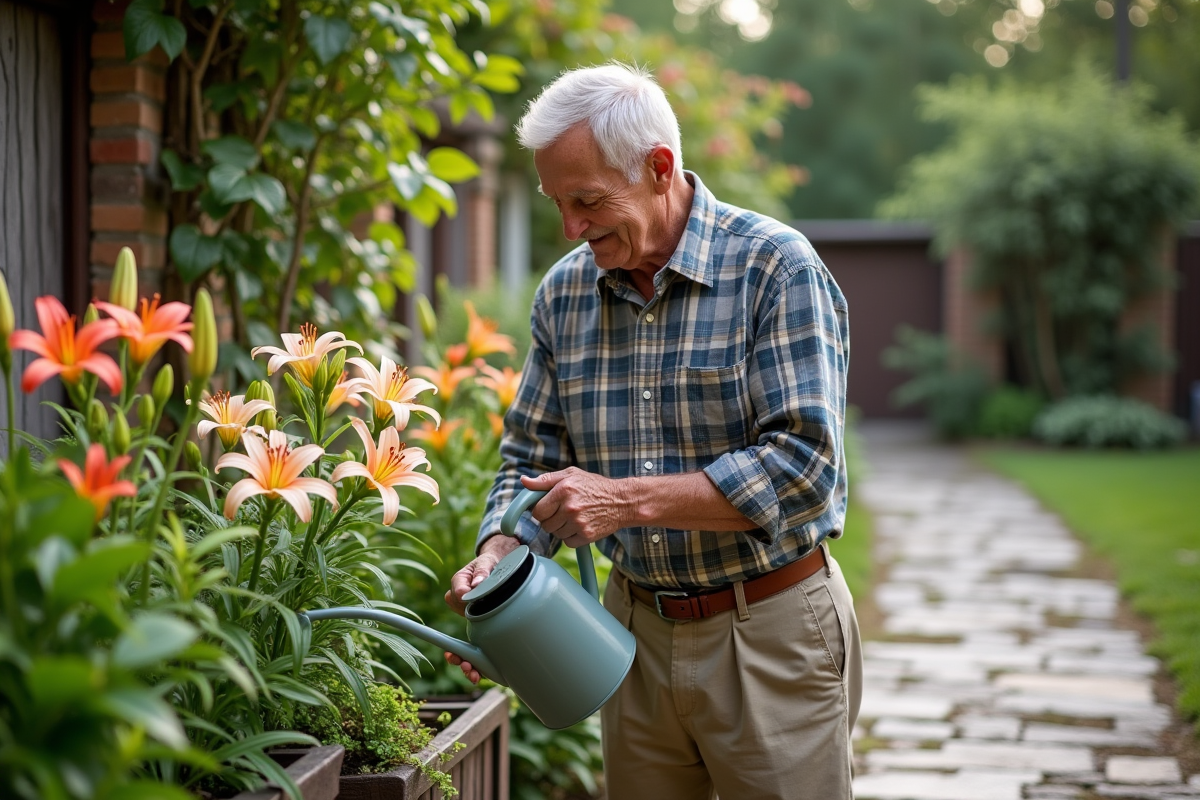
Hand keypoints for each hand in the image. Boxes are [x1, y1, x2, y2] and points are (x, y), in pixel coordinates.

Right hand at [443, 535, 519, 683]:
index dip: (460, 598)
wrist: (502, 568)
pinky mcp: (482, 627)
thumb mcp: (488, 563)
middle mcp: (463, 604)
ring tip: (471, 671)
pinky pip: (477, 646)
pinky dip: (478, 661)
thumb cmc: (492, 565)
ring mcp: (473, 617)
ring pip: (463, 641)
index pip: (456, 593)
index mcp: (460, 585)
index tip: (464, 599)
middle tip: (457, 657)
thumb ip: (483, 572)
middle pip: (454, 628)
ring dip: (465, 659)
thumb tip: (478, 583)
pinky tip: (480, 673)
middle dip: (454, 646)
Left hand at [520, 468, 633, 547]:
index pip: (537, 511)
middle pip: (545, 525)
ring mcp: (579, 523)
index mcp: (563, 490)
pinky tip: (582, 526)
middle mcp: (570, 507)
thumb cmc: (594, 486)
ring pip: (556, 534)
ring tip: (575, 517)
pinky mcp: (587, 535)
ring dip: (562, 529)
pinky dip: (572, 537)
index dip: (541, 511)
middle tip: (563, 512)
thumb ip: (545, 480)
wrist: (622, 501)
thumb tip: (524, 481)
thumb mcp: (570, 475)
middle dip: (551, 520)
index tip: (548, 508)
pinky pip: (568, 542)